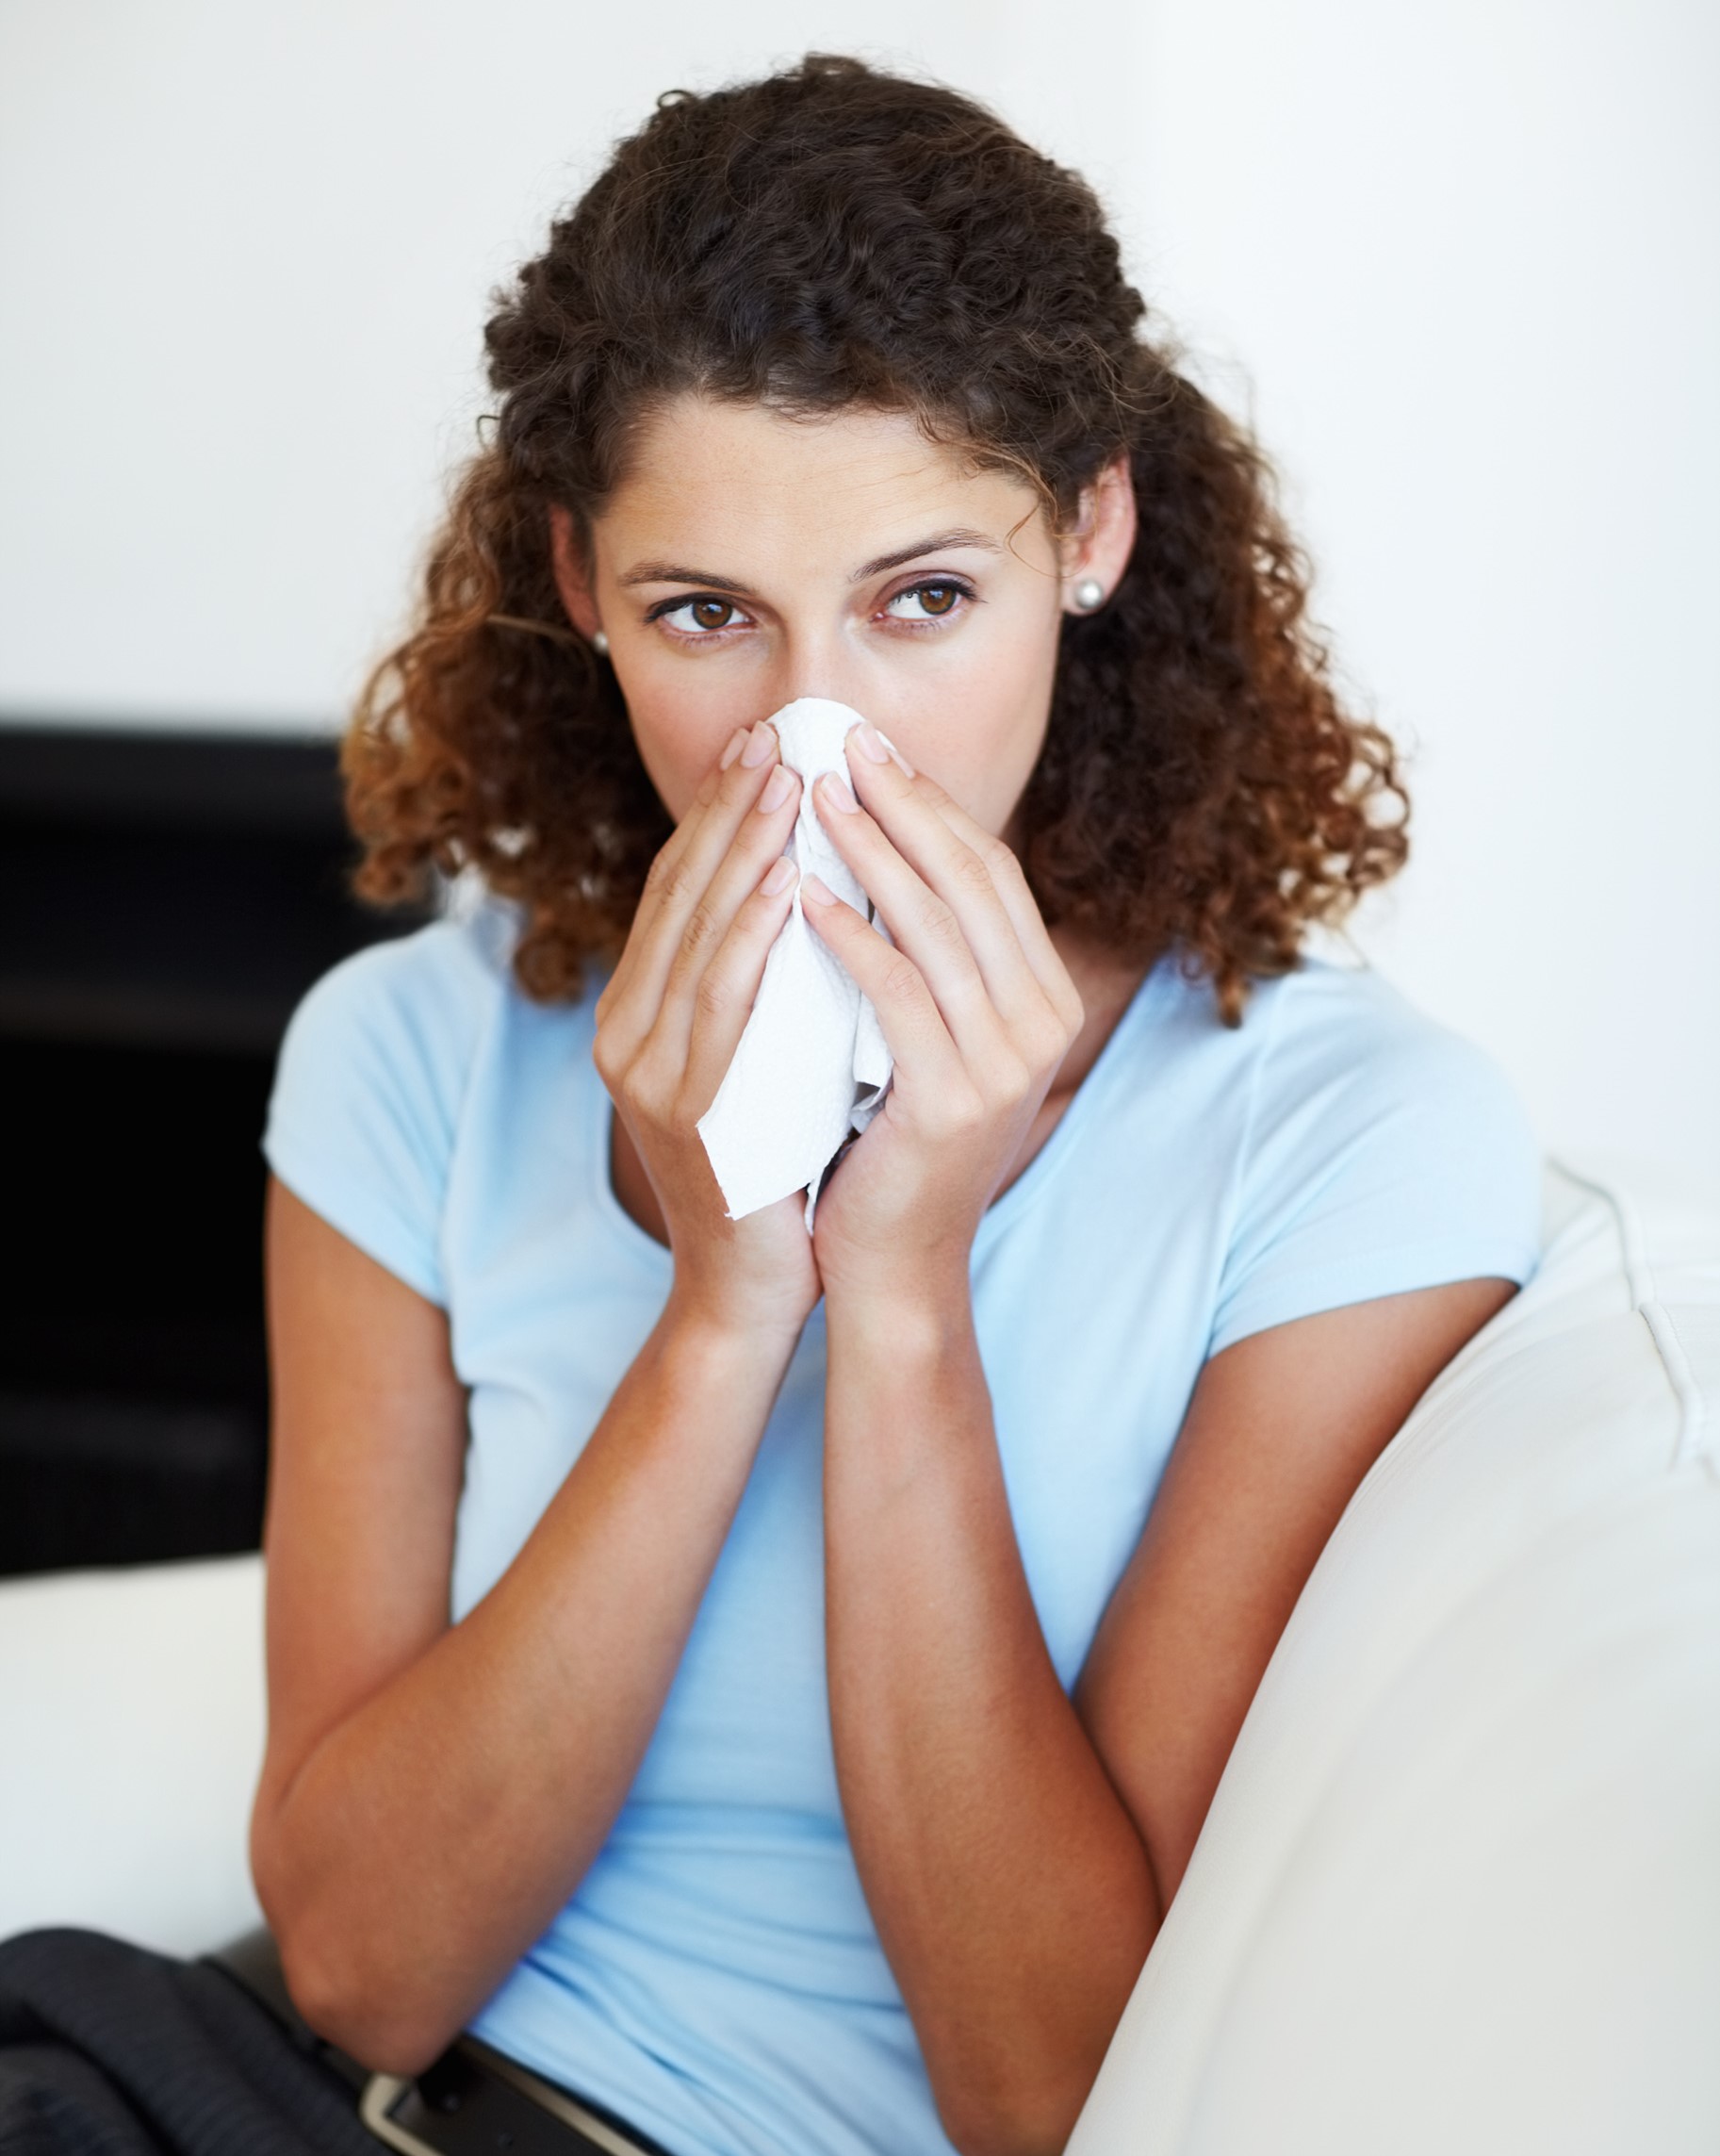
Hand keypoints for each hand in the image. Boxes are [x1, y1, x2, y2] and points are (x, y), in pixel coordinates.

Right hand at [592, 721, 819, 1339]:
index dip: (715, 813)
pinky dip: (748, 936)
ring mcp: (647, 1072)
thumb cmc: (777, 1168)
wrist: (752, 1287)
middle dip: (729, 809)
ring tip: (787, 782)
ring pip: (695, 936)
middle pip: (678, 897)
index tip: (764, 746)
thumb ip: (765, 984)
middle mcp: (629, 1033)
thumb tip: (809, 887)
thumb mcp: (764, 1056)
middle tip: (778, 735)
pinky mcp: (683, 1110)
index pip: (676, 891)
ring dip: (741, 851)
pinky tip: (780, 882)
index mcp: (641, 1015)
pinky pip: (719, 1005)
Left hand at [801, 723, 1084, 1301]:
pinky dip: (851, 936)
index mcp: (1041, 999)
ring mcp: (1004, 1063)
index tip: (870, 749)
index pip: (990, 873)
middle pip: (971, 881)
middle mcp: (1039, 1023)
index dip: (931, 804)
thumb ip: (928, 962)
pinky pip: (897, 994)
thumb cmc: (890, 1145)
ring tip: (812, 795)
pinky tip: (803, 895)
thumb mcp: (926, 1041)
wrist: (892, 1265)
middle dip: (902, 803)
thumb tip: (881, 853)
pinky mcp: (953, 1099)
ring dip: (869, 850)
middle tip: (840, 742)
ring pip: (936, 925)